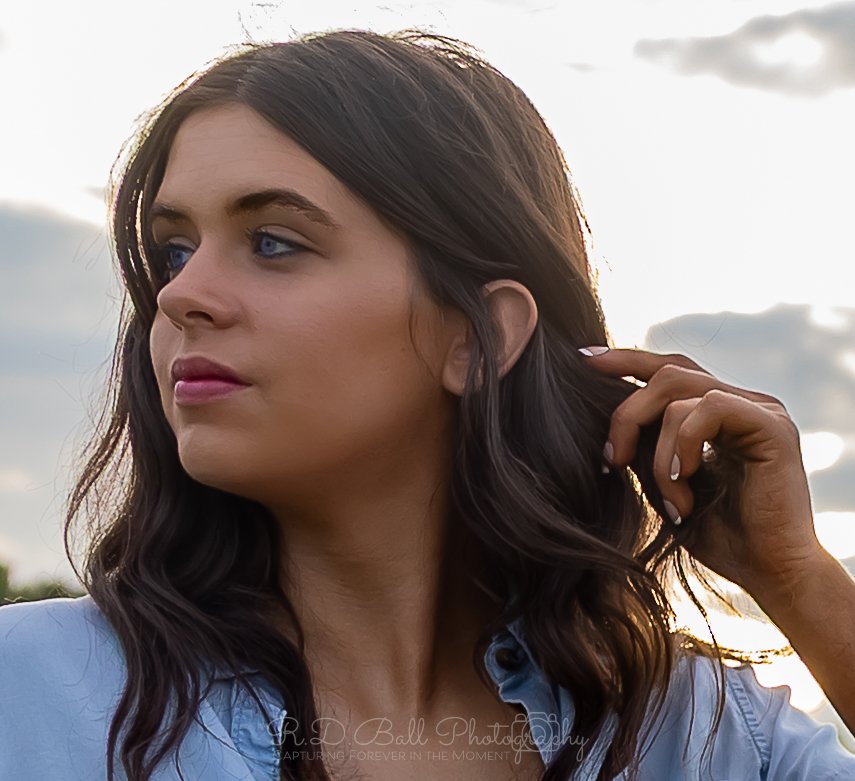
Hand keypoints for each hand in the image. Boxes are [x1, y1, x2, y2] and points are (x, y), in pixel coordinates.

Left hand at [578, 345, 824, 595]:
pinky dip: (684, 443)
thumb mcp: (664, 482)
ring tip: (668, 492)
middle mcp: (741, 402)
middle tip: (611, 458)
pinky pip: (709, 407)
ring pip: (679, 392)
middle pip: (666, 373)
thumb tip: (605, 417)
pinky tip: (685, 479)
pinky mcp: (772, 425)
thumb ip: (644, 445)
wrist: (768, 573)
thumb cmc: (717, 535)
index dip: (626, 361)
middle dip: (627, 413)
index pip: (667, 370)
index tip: (584, 361)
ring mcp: (759, 409)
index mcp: (717, 412)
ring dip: (657, 447)